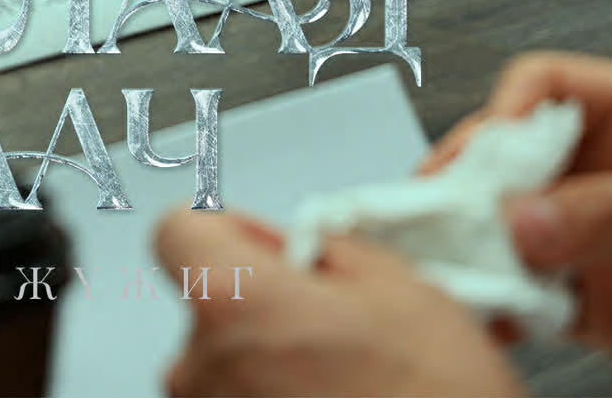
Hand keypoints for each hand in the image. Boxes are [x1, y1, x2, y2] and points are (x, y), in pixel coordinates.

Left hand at [154, 207, 523, 397]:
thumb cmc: (435, 396)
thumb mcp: (395, 283)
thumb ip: (324, 247)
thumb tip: (302, 247)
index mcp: (232, 301)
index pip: (177, 230)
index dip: (229, 230)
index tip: (268, 247)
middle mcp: (204, 369)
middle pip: (207, 308)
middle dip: (262, 306)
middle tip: (330, 326)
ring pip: (225, 371)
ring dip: (270, 366)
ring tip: (343, 381)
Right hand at [427, 53, 611, 390]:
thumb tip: (529, 219)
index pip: (546, 87)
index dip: (505, 113)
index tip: (483, 155)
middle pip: (515, 162)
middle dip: (470, 184)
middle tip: (431, 211)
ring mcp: (607, 241)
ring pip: (516, 233)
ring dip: (476, 251)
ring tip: (441, 266)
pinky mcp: (609, 307)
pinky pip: (538, 300)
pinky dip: (505, 309)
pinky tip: (487, 313)